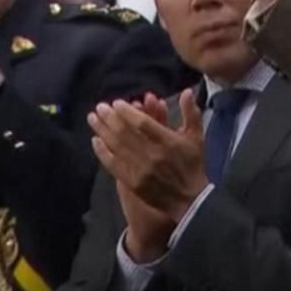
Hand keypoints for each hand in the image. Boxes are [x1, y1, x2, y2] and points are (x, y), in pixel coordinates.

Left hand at [89, 91, 207, 258]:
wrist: (190, 199)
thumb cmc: (192, 164)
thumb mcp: (197, 137)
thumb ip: (191, 113)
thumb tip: (186, 91)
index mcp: (168, 141)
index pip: (142, 122)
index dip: (127, 111)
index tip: (116, 103)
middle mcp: (152, 154)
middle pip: (125, 132)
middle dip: (110, 118)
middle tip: (100, 107)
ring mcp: (140, 169)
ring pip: (116, 146)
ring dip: (102, 130)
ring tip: (92, 118)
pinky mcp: (133, 182)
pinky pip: (113, 164)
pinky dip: (102, 152)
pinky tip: (95, 141)